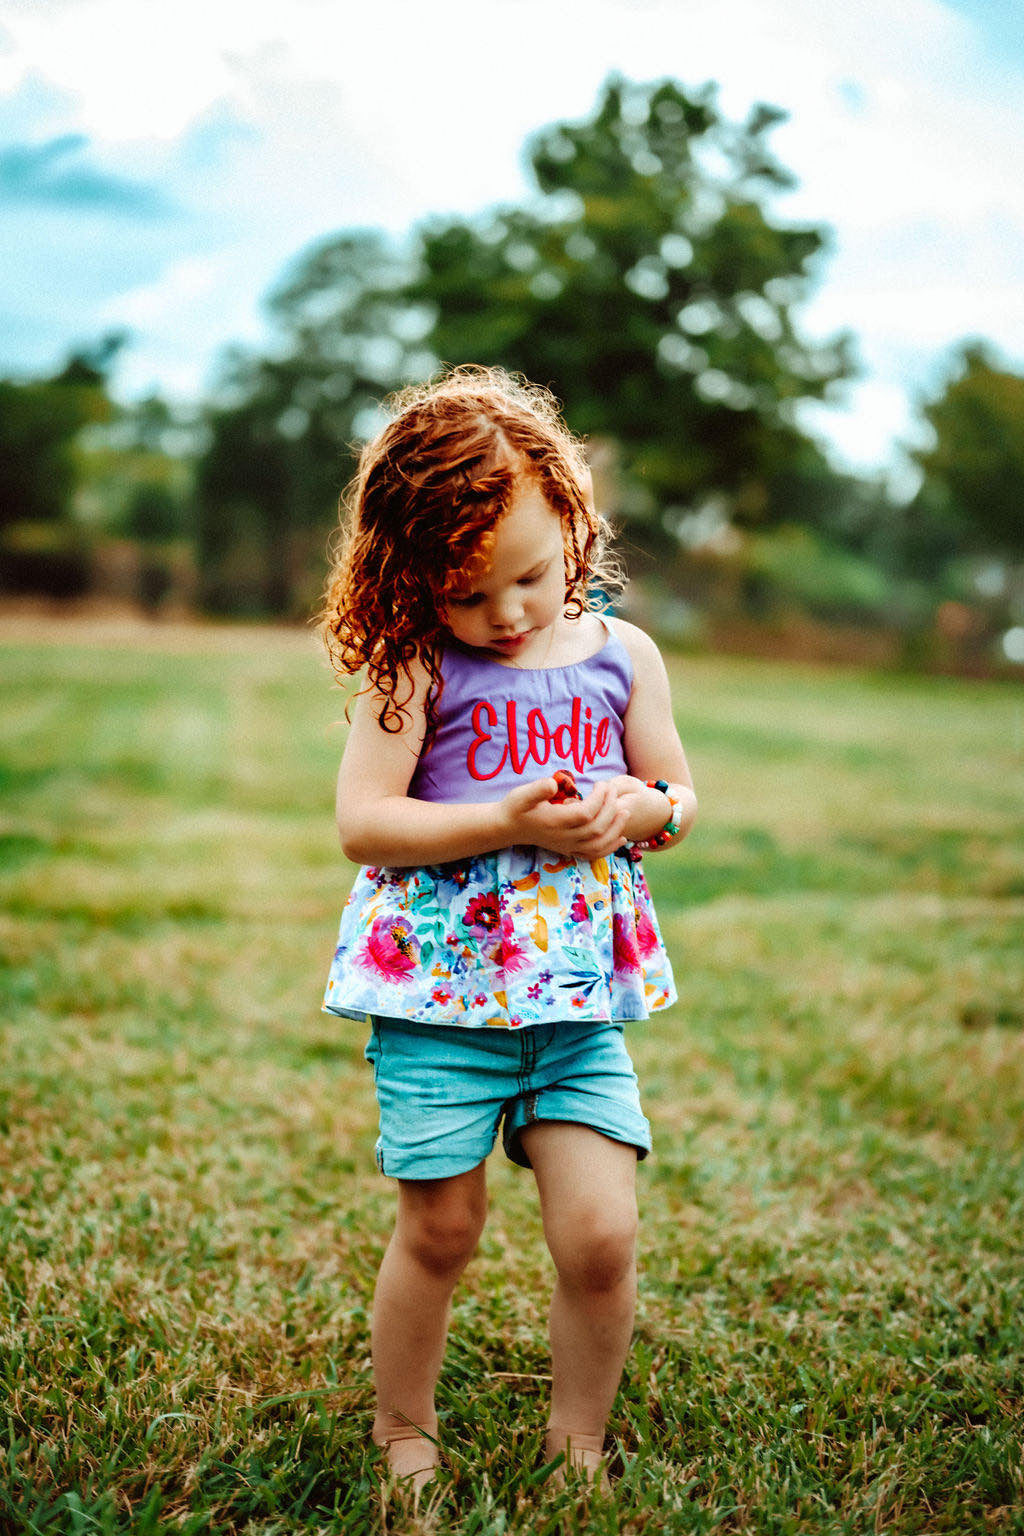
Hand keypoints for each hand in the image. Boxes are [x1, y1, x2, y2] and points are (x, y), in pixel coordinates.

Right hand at [501, 776, 631, 859]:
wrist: (507, 827)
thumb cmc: (516, 807)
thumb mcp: (522, 794)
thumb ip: (537, 789)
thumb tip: (553, 784)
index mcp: (555, 822)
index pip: (585, 813)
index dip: (599, 798)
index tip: (601, 783)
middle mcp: (563, 837)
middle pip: (596, 828)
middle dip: (610, 808)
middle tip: (614, 790)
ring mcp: (567, 846)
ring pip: (598, 844)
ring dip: (616, 829)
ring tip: (625, 812)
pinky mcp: (568, 849)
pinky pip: (593, 854)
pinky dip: (610, 848)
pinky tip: (621, 838)